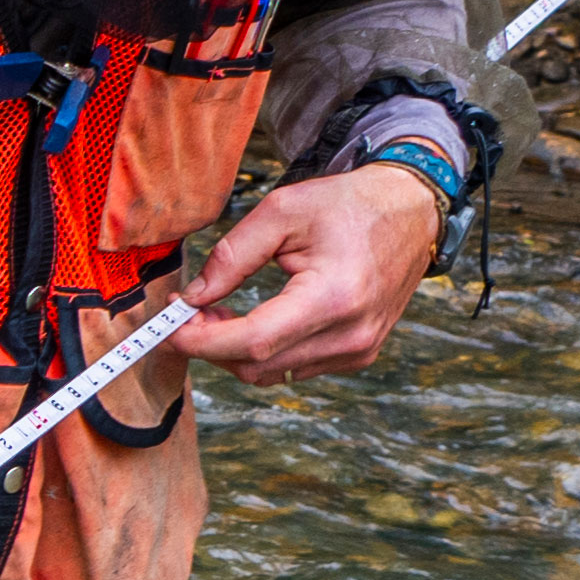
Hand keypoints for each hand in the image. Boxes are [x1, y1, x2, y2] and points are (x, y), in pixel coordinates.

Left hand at [182, 162, 445, 381]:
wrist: (411, 211)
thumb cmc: (350, 205)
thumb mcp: (283, 212)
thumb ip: (232, 256)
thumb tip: (193, 298)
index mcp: (334, 297)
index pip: (252, 341)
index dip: (200, 341)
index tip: (169, 326)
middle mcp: (350, 335)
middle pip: (257, 365)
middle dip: (211, 345)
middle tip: (189, 310)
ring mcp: (358, 350)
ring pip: (272, 373)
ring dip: (235, 350)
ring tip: (220, 310)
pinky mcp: (359, 354)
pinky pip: (295, 367)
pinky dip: (265, 351)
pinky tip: (255, 319)